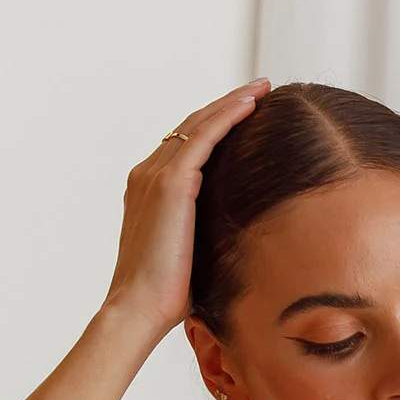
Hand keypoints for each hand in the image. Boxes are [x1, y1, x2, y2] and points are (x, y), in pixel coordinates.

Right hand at [100, 80, 271, 343]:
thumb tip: (236, 244)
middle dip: (225, 105)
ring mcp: (156, 175)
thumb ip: (203, 237)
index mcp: (149, 191)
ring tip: (261, 89)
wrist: (138, 309)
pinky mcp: (172, 183)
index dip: (213, 127)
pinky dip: (228, 116)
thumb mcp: (188, 257)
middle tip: (258, 90)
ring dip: (232, 103)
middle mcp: (148, 174)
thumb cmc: (164, 298)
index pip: (185, 148)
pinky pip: (205, 137)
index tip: (243, 115)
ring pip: (200, 125)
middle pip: (192, 127)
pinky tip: (251, 105)